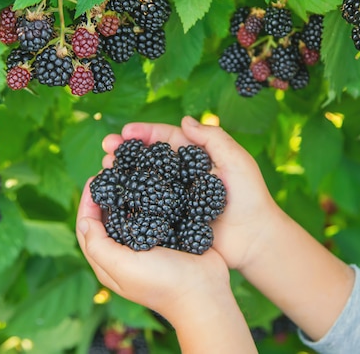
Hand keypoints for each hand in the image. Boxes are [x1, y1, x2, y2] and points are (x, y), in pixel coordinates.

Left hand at [76, 178, 232, 321]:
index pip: (87, 229)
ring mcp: (148, 244)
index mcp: (109, 262)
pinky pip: (154, 212)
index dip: (87, 204)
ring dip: (128, 192)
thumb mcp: (122, 267)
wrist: (203, 291)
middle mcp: (125, 252)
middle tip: (111, 170)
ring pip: (131, 213)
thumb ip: (98, 245)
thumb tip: (84, 220)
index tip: (94, 180)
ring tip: (130, 171)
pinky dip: (151, 197)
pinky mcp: (168, 236)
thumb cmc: (161, 282)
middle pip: (107, 218)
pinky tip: (154, 182)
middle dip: (106, 194)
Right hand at [100, 116, 285, 270]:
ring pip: (144, 183)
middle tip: (106, 149)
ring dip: (123, 174)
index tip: (124, 132)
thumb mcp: (237, 161)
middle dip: (126, 152)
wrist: (255, 239)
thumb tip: (184, 120)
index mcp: (195, 159)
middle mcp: (181, 177)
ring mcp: (174, 199)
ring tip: (104, 170)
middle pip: (149, 159)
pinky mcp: (171, 221)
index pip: (166, 140)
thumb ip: (213, 139)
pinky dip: (130, 203)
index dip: (144, 134)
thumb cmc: (250, 197)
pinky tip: (113, 200)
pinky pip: (147, 210)